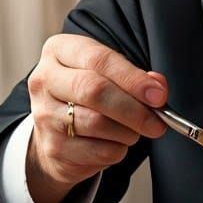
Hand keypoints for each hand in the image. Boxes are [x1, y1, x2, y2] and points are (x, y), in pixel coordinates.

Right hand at [25, 34, 167, 202]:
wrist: (55, 130)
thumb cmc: (87, 94)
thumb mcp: (109, 73)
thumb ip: (136, 76)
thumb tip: (157, 88)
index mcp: (59, 50)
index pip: (99, 60)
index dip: (133, 79)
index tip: (158, 96)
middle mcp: (45, 80)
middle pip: (94, 91)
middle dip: (134, 109)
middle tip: (158, 122)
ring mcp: (44, 115)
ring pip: (97, 124)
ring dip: (128, 131)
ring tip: (135, 130)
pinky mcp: (51, 147)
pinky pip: (97, 151)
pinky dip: (117, 150)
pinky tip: (116, 143)